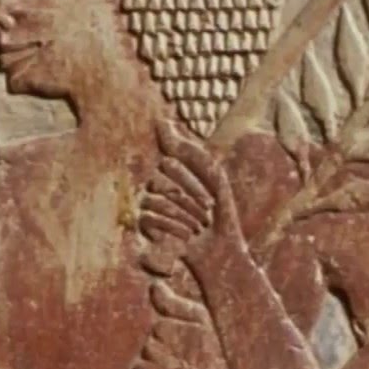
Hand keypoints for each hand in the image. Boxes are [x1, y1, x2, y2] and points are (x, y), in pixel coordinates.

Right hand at [139, 122, 242, 261]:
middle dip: (188, 201)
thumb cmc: (221, 209)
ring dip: (183, 217)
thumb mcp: (212, 174)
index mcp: (174, 170)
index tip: (212, 199)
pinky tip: (186, 236)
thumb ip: (186, 149)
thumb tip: (161, 120)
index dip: (192, 184)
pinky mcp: (146, 227)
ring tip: (199, 227)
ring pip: (155, 202)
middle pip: (159, 183)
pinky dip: (171, 228)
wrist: (222, 248)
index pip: (169, 165)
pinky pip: (147, 219)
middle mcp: (159, 185)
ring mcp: (151, 205)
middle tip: (206, 215)